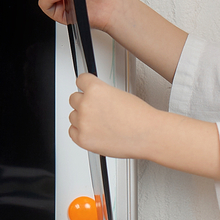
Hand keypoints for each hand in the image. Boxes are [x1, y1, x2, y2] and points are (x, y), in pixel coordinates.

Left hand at [67, 74, 219, 180]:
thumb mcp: (119, 94)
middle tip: (97, 110)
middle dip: (84, 103)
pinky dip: (81, 132)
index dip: (85, 85)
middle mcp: (86, 104)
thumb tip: (93, 98)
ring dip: (82, 118)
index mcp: (95, 89)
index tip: (86, 89)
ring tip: (100, 123)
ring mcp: (83, 122)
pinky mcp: (83, 139)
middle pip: (74, 98)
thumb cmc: (139, 117)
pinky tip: (94, 131)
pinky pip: (72, 132)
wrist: (148, 135)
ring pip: (73, 116)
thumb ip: (101, 94)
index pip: (80, 80)